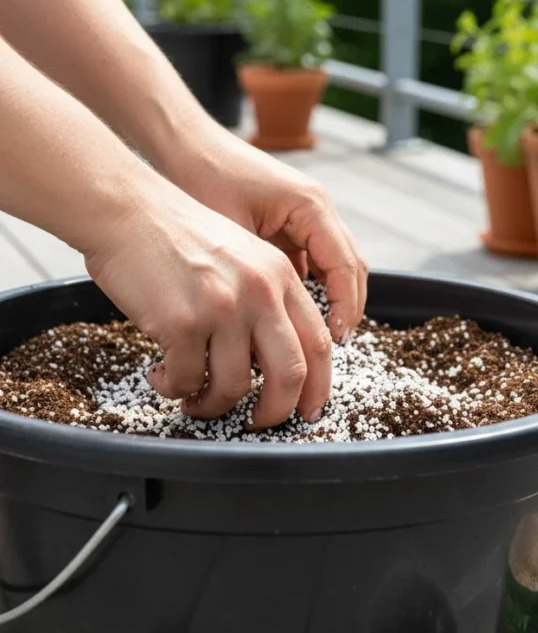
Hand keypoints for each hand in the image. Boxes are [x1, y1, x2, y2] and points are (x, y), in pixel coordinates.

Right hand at [84, 178, 331, 425]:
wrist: (124, 209)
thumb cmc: (174, 235)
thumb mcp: (241, 254)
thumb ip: (265, 300)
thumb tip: (271, 363)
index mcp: (280, 276)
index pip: (317, 342)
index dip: (318, 386)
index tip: (308, 409)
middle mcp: (259, 292)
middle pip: (290, 374)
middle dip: (275, 412)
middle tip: (257, 423)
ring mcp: (222, 308)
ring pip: (234, 387)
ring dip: (212, 405)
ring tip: (192, 397)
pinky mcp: (182, 323)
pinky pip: (187, 380)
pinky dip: (173, 388)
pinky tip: (161, 375)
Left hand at [161, 116, 367, 342]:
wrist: (183, 146)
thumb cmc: (202, 178)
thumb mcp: (230, 235)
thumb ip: (258, 278)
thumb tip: (272, 327)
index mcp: (310, 206)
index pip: (346, 265)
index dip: (345, 306)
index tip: (336, 338)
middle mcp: (317, 209)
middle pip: (351, 267)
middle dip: (346, 308)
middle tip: (333, 346)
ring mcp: (307, 217)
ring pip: (336, 267)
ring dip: (332, 300)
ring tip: (317, 337)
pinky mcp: (292, 225)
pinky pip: (314, 263)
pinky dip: (311, 289)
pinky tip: (292, 315)